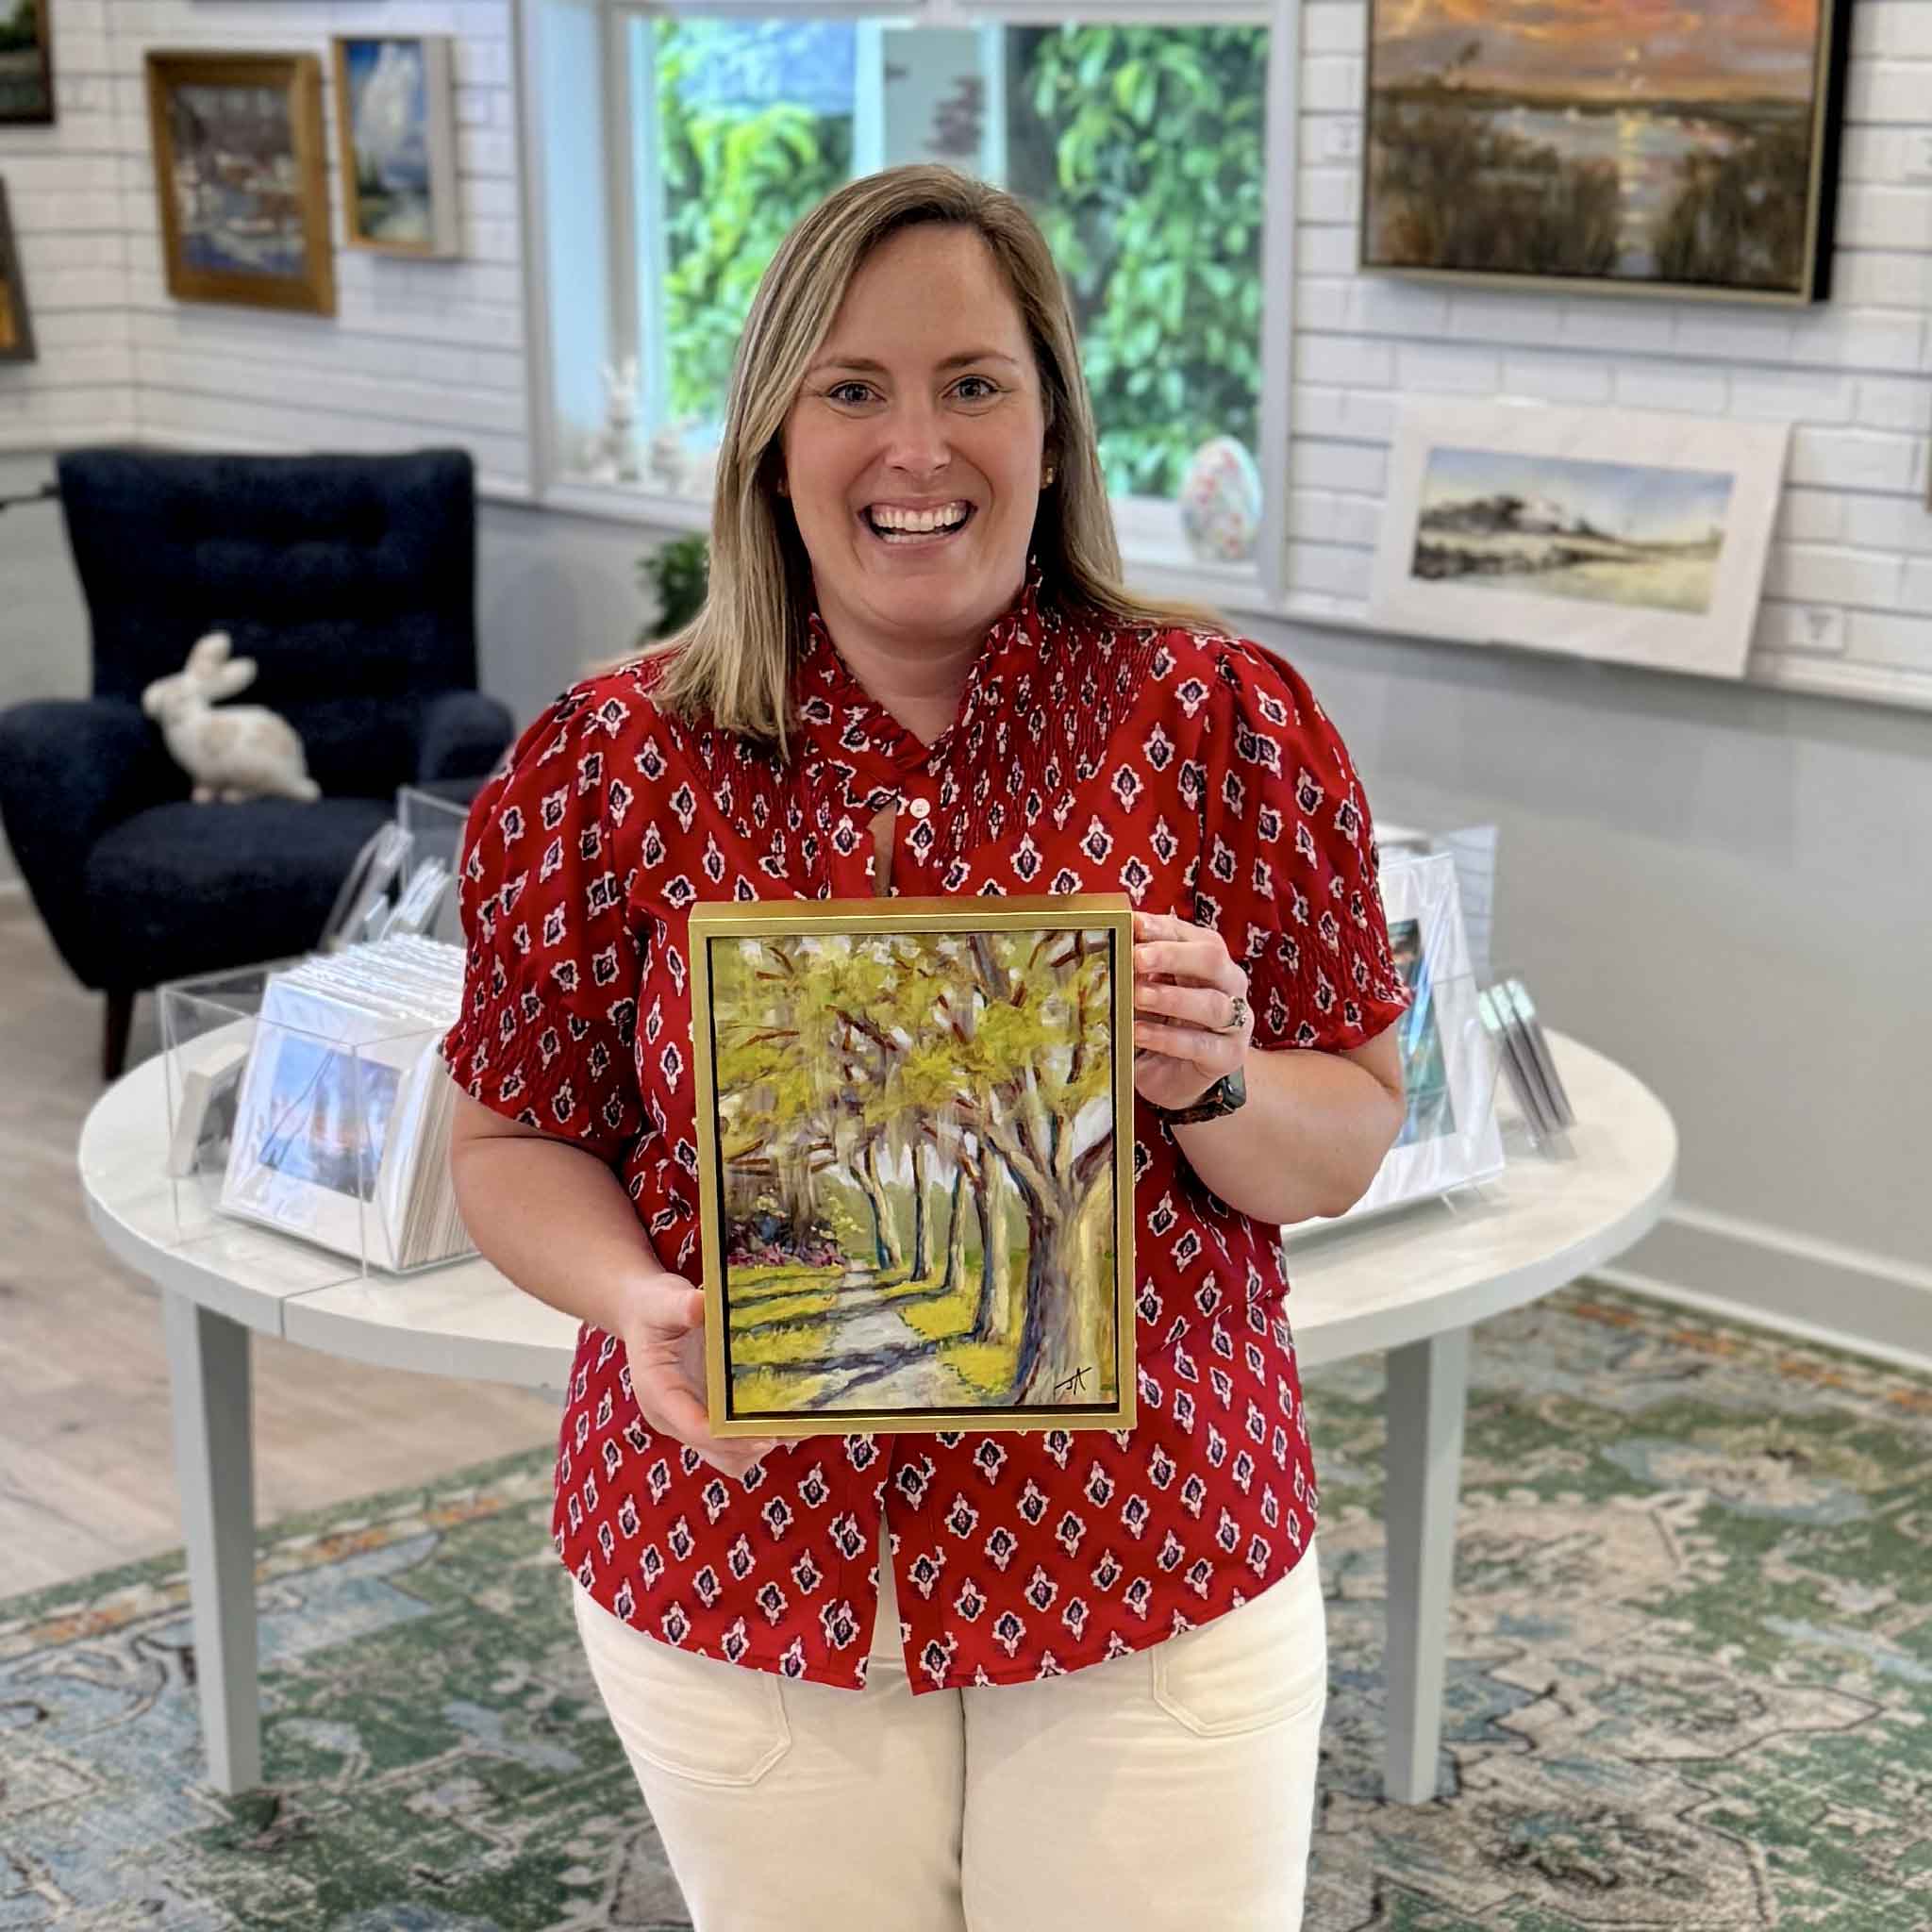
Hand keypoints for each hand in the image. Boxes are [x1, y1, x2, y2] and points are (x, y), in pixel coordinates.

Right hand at [613, 1271, 777, 1478]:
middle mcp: (675, 1418)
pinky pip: (736, 1442)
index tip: (766, 1436)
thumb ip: (679, 1306)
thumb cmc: (652, 1310)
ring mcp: (693, 1420)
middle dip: (752, 1447)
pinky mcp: (709, 1416)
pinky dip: (760, 1435)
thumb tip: (700, 1304)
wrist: (644, 1317)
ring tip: (796, 1424)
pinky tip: (787, 1414)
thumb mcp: (661, 1303)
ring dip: (760, 1446)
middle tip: (791, 1428)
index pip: (695, 1428)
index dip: (731, 1438)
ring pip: (730, 1457)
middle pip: (717, 1453)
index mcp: (659, 1394)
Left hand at [1131, 909, 1253, 1112]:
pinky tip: (1140, 1033)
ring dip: (1171, 998)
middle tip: (1137, 958)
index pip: (1189, 934)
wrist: (1176, 1075)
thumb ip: (1137, 969)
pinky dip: (1168, 1038)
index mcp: (1208, 957)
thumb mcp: (1147, 989)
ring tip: (1137, 996)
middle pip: (1211, 959)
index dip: (1160, 928)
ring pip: (1212, 1003)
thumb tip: (1109, 944)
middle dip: (1172, 956)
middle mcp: (1228, 982)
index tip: (1132, 925)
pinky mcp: (1229, 1055)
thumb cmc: (1160, 1021)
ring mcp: (1235, 1020)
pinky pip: (1201, 1044)